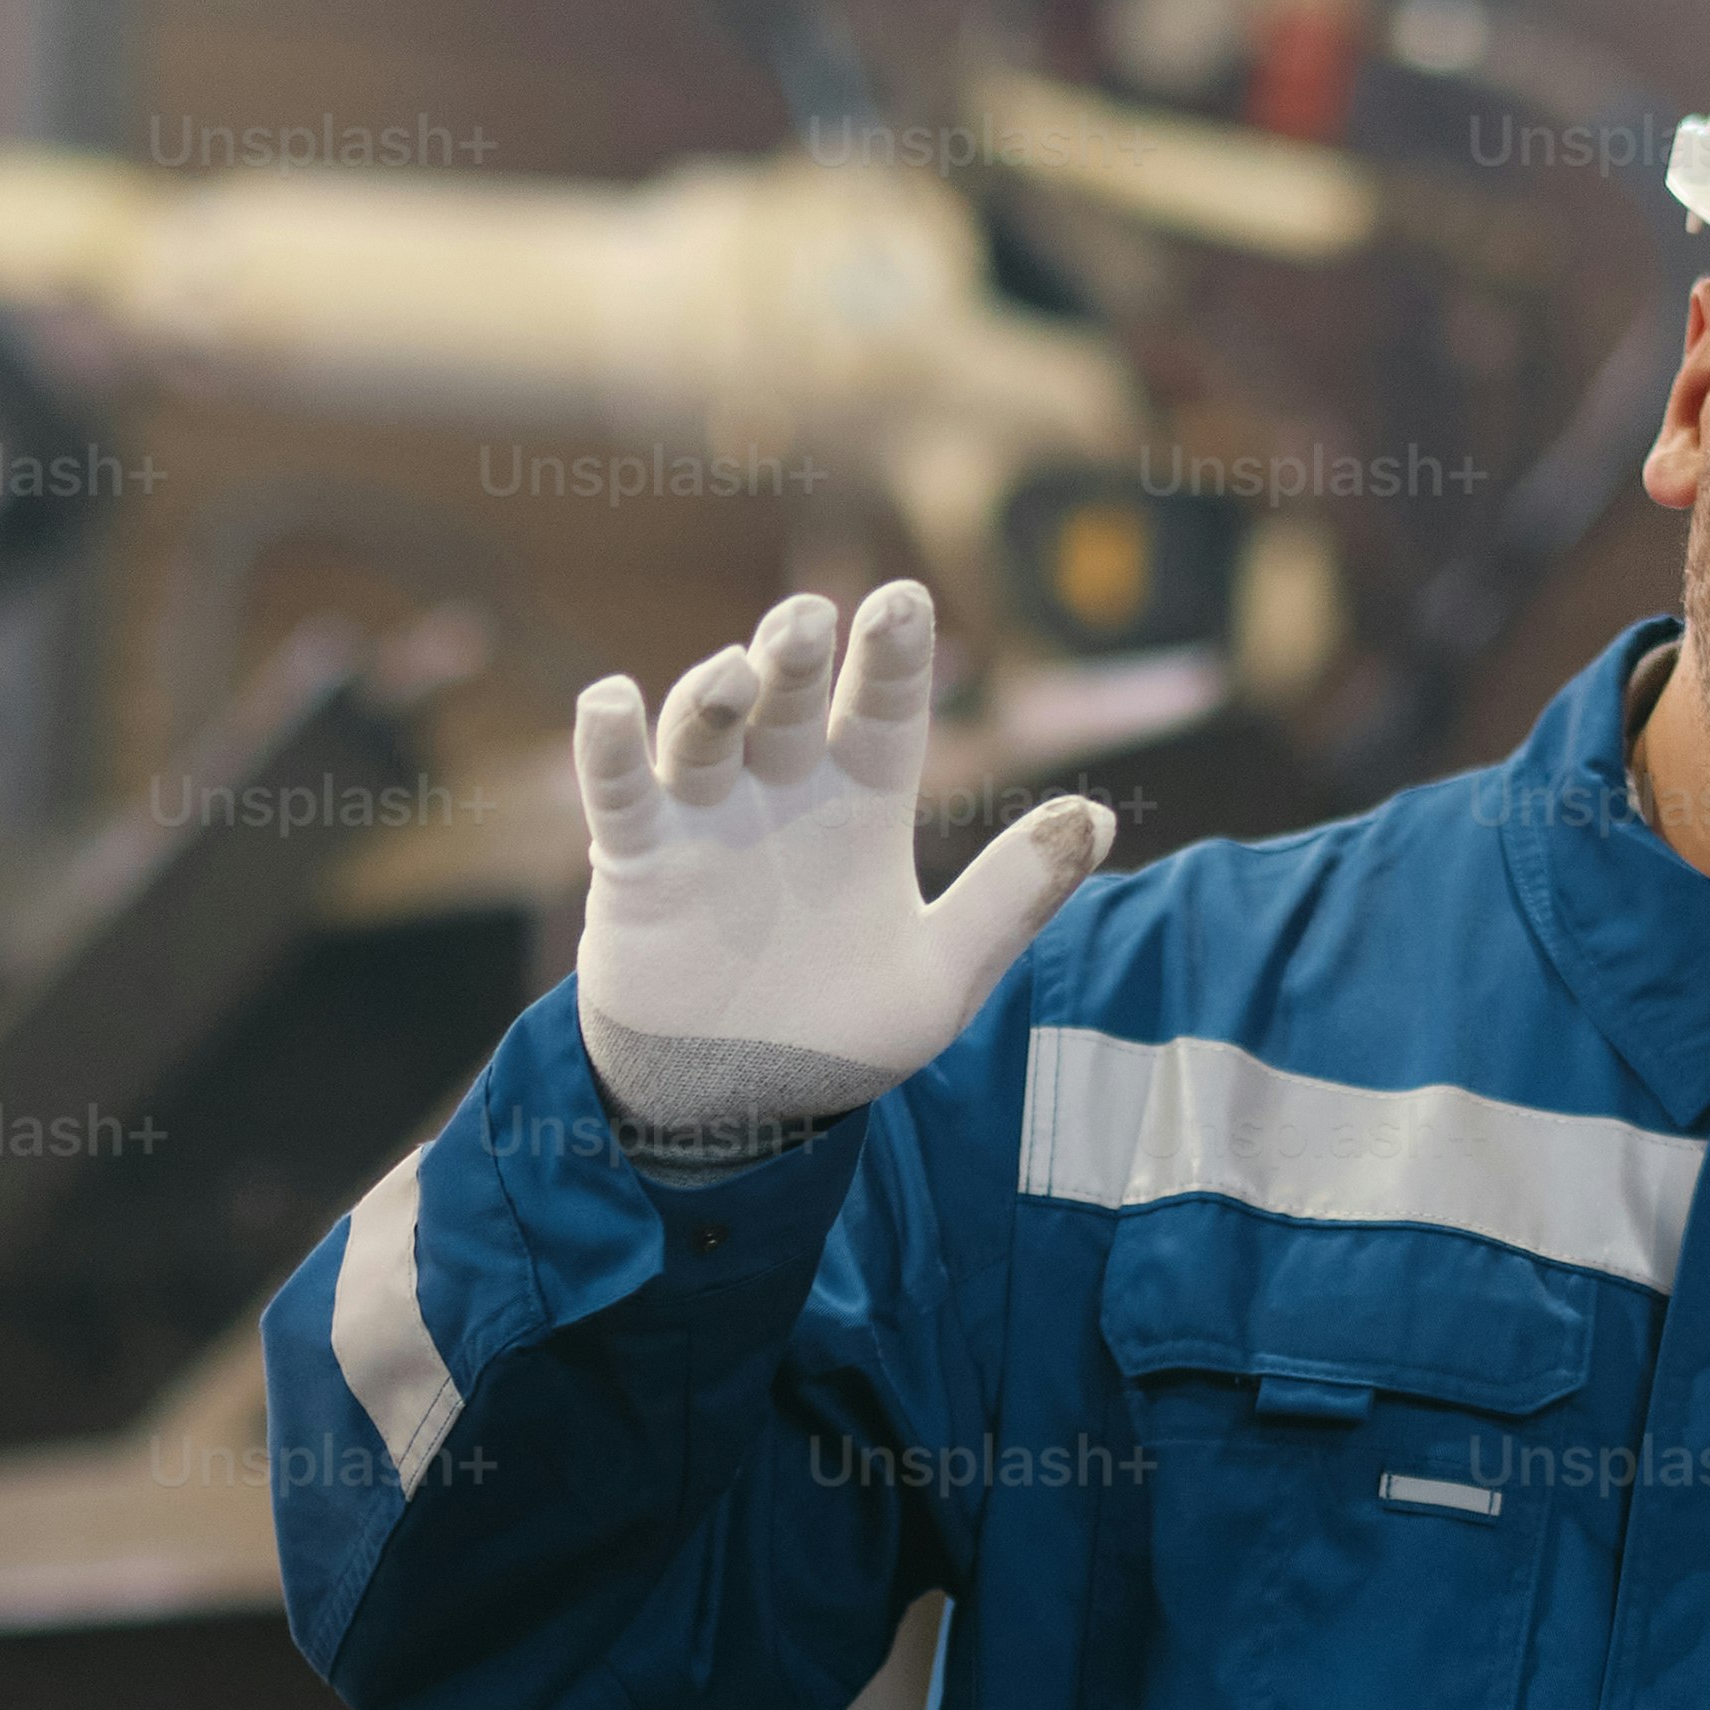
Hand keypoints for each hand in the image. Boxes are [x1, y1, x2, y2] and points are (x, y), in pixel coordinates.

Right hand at [570, 577, 1109, 1168]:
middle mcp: (782, 794)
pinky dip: (609, 746)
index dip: (891, 655)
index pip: (882, 709)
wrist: (738, 1111)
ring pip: (705, 730)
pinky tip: (611, 701)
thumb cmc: (840, 1033)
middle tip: (808, 621)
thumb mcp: (943, 975)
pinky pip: (621, 793)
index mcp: (861, 806)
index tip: (902, 598)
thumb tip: (1100, 817)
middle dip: (794, 651)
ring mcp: (705, 821)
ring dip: (715, 691)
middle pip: (788, 699)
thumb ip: (1013, 897)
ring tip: (739, 671)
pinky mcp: (638, 863)